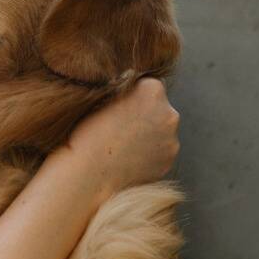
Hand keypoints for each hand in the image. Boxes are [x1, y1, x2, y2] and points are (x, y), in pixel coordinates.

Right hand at [63, 78, 179, 197]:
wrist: (87, 174)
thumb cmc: (86, 131)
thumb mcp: (102, 96)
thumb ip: (124, 89)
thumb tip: (133, 87)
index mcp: (152, 89)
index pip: (148, 85)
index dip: (132, 95)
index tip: (117, 106)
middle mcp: (169, 113)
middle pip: (159, 108)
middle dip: (144, 114)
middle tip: (119, 126)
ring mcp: (171, 140)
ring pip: (161, 131)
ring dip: (147, 134)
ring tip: (121, 145)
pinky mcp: (168, 162)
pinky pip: (159, 152)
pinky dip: (148, 153)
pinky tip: (127, 158)